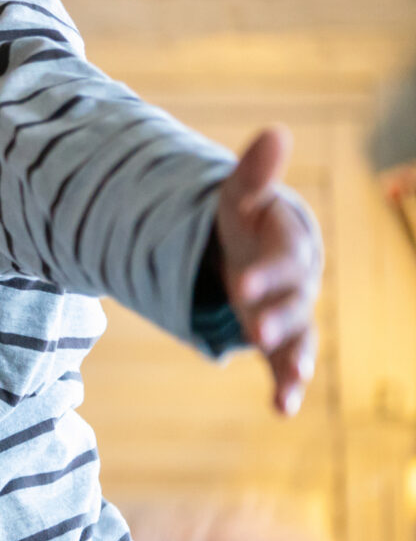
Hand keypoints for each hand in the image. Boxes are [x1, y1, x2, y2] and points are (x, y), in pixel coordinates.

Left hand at [216, 126, 321, 415]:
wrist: (260, 249)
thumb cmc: (248, 221)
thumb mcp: (239, 198)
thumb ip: (253, 173)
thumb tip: (276, 131)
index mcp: (290, 247)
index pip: (282, 260)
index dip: (265, 272)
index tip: (242, 284)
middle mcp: (298, 284)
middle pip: (293, 303)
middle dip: (276, 317)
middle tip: (254, 331)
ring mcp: (290, 315)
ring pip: (301, 340)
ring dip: (296, 360)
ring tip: (292, 381)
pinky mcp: (280, 342)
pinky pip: (288, 365)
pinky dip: (287, 387)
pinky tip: (282, 409)